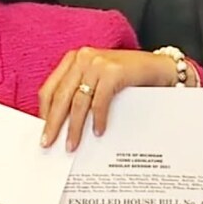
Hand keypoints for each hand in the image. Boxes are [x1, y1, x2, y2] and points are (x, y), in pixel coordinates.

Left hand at [38, 47, 177, 151]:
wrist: (160, 67)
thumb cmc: (127, 76)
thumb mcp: (97, 79)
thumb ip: (80, 91)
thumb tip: (61, 123)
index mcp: (74, 60)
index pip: (50, 89)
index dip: (45, 112)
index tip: (43, 132)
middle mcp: (82, 59)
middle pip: (60, 96)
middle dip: (54, 123)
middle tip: (48, 143)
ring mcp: (98, 63)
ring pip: (78, 101)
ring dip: (74, 127)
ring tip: (72, 144)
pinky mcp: (113, 71)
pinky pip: (99, 101)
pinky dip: (97, 119)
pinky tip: (98, 132)